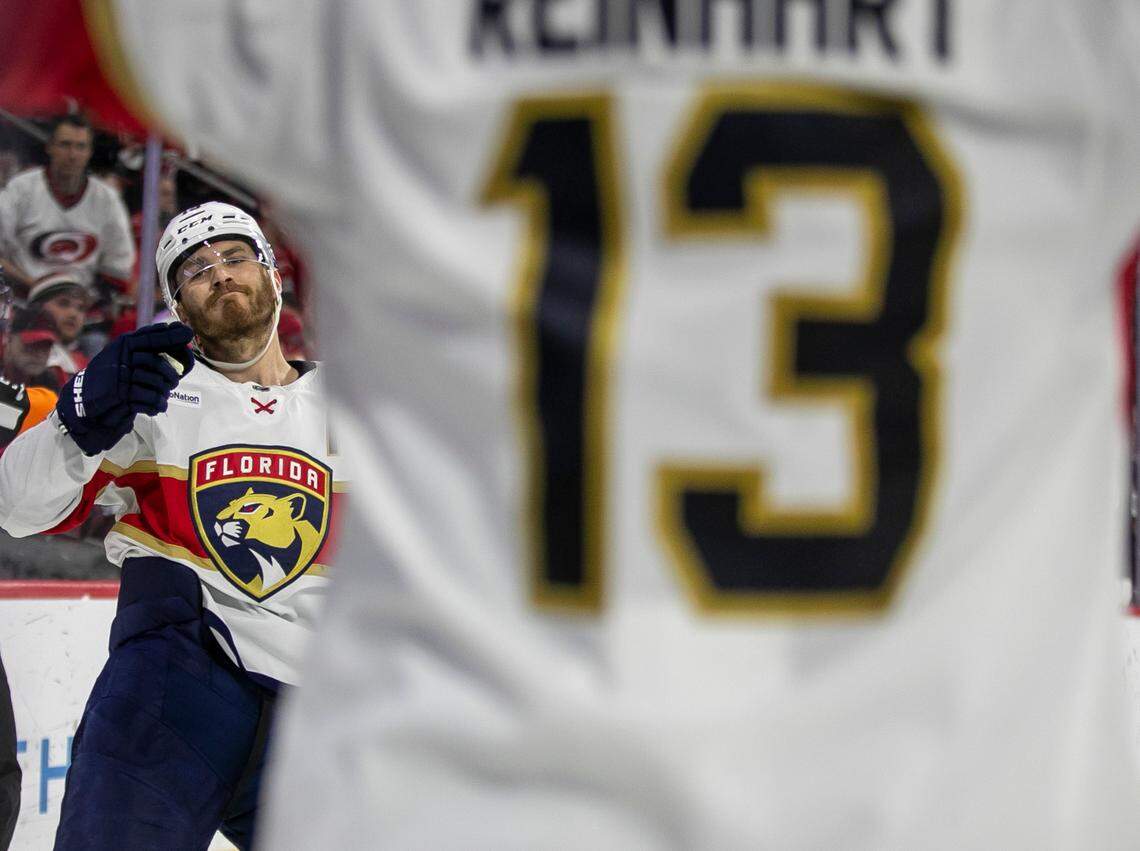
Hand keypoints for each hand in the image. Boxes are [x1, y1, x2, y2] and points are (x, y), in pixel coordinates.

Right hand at [55, 323, 194, 455]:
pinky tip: (157, 406)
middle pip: (156, 362)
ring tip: (162, 396)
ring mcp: (119, 376)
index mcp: (124, 345)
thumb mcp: (129, 358)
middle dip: (171, 374)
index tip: (188, 332)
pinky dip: (157, 404)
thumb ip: (152, 348)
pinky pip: (150, 399)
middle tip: (174, 381)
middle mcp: (121, 357)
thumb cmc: (113, 378)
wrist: (85, 400)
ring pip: (156, 382)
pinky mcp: (119, 395)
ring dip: (164, 392)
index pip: (150, 336)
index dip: (170, 336)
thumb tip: (182, 335)